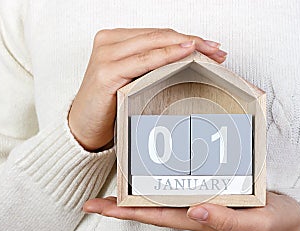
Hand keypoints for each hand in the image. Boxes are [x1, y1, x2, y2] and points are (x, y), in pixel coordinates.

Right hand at [69, 28, 226, 150]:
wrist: (83, 127)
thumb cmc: (108, 104)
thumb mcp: (133, 78)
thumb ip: (152, 66)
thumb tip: (187, 61)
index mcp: (116, 40)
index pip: (159, 34)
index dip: (187, 38)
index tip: (210, 47)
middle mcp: (110, 43)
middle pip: (160, 35)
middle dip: (193, 41)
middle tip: (216, 50)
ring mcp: (107, 55)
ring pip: (154, 43)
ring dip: (186, 46)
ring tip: (208, 52)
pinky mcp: (107, 72)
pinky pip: (144, 60)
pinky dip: (167, 55)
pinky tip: (184, 53)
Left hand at [83, 192, 299, 230]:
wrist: (291, 219)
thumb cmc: (275, 222)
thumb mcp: (256, 222)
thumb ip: (227, 220)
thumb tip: (195, 210)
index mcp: (201, 218)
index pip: (157, 215)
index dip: (127, 212)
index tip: (100, 208)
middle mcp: (196, 210)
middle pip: (152, 206)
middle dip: (123, 204)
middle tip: (94, 198)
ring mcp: (203, 200)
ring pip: (164, 195)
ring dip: (139, 189)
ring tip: (117, 179)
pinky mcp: (214, 189)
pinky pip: (183, 184)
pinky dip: (165, 177)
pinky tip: (158, 167)